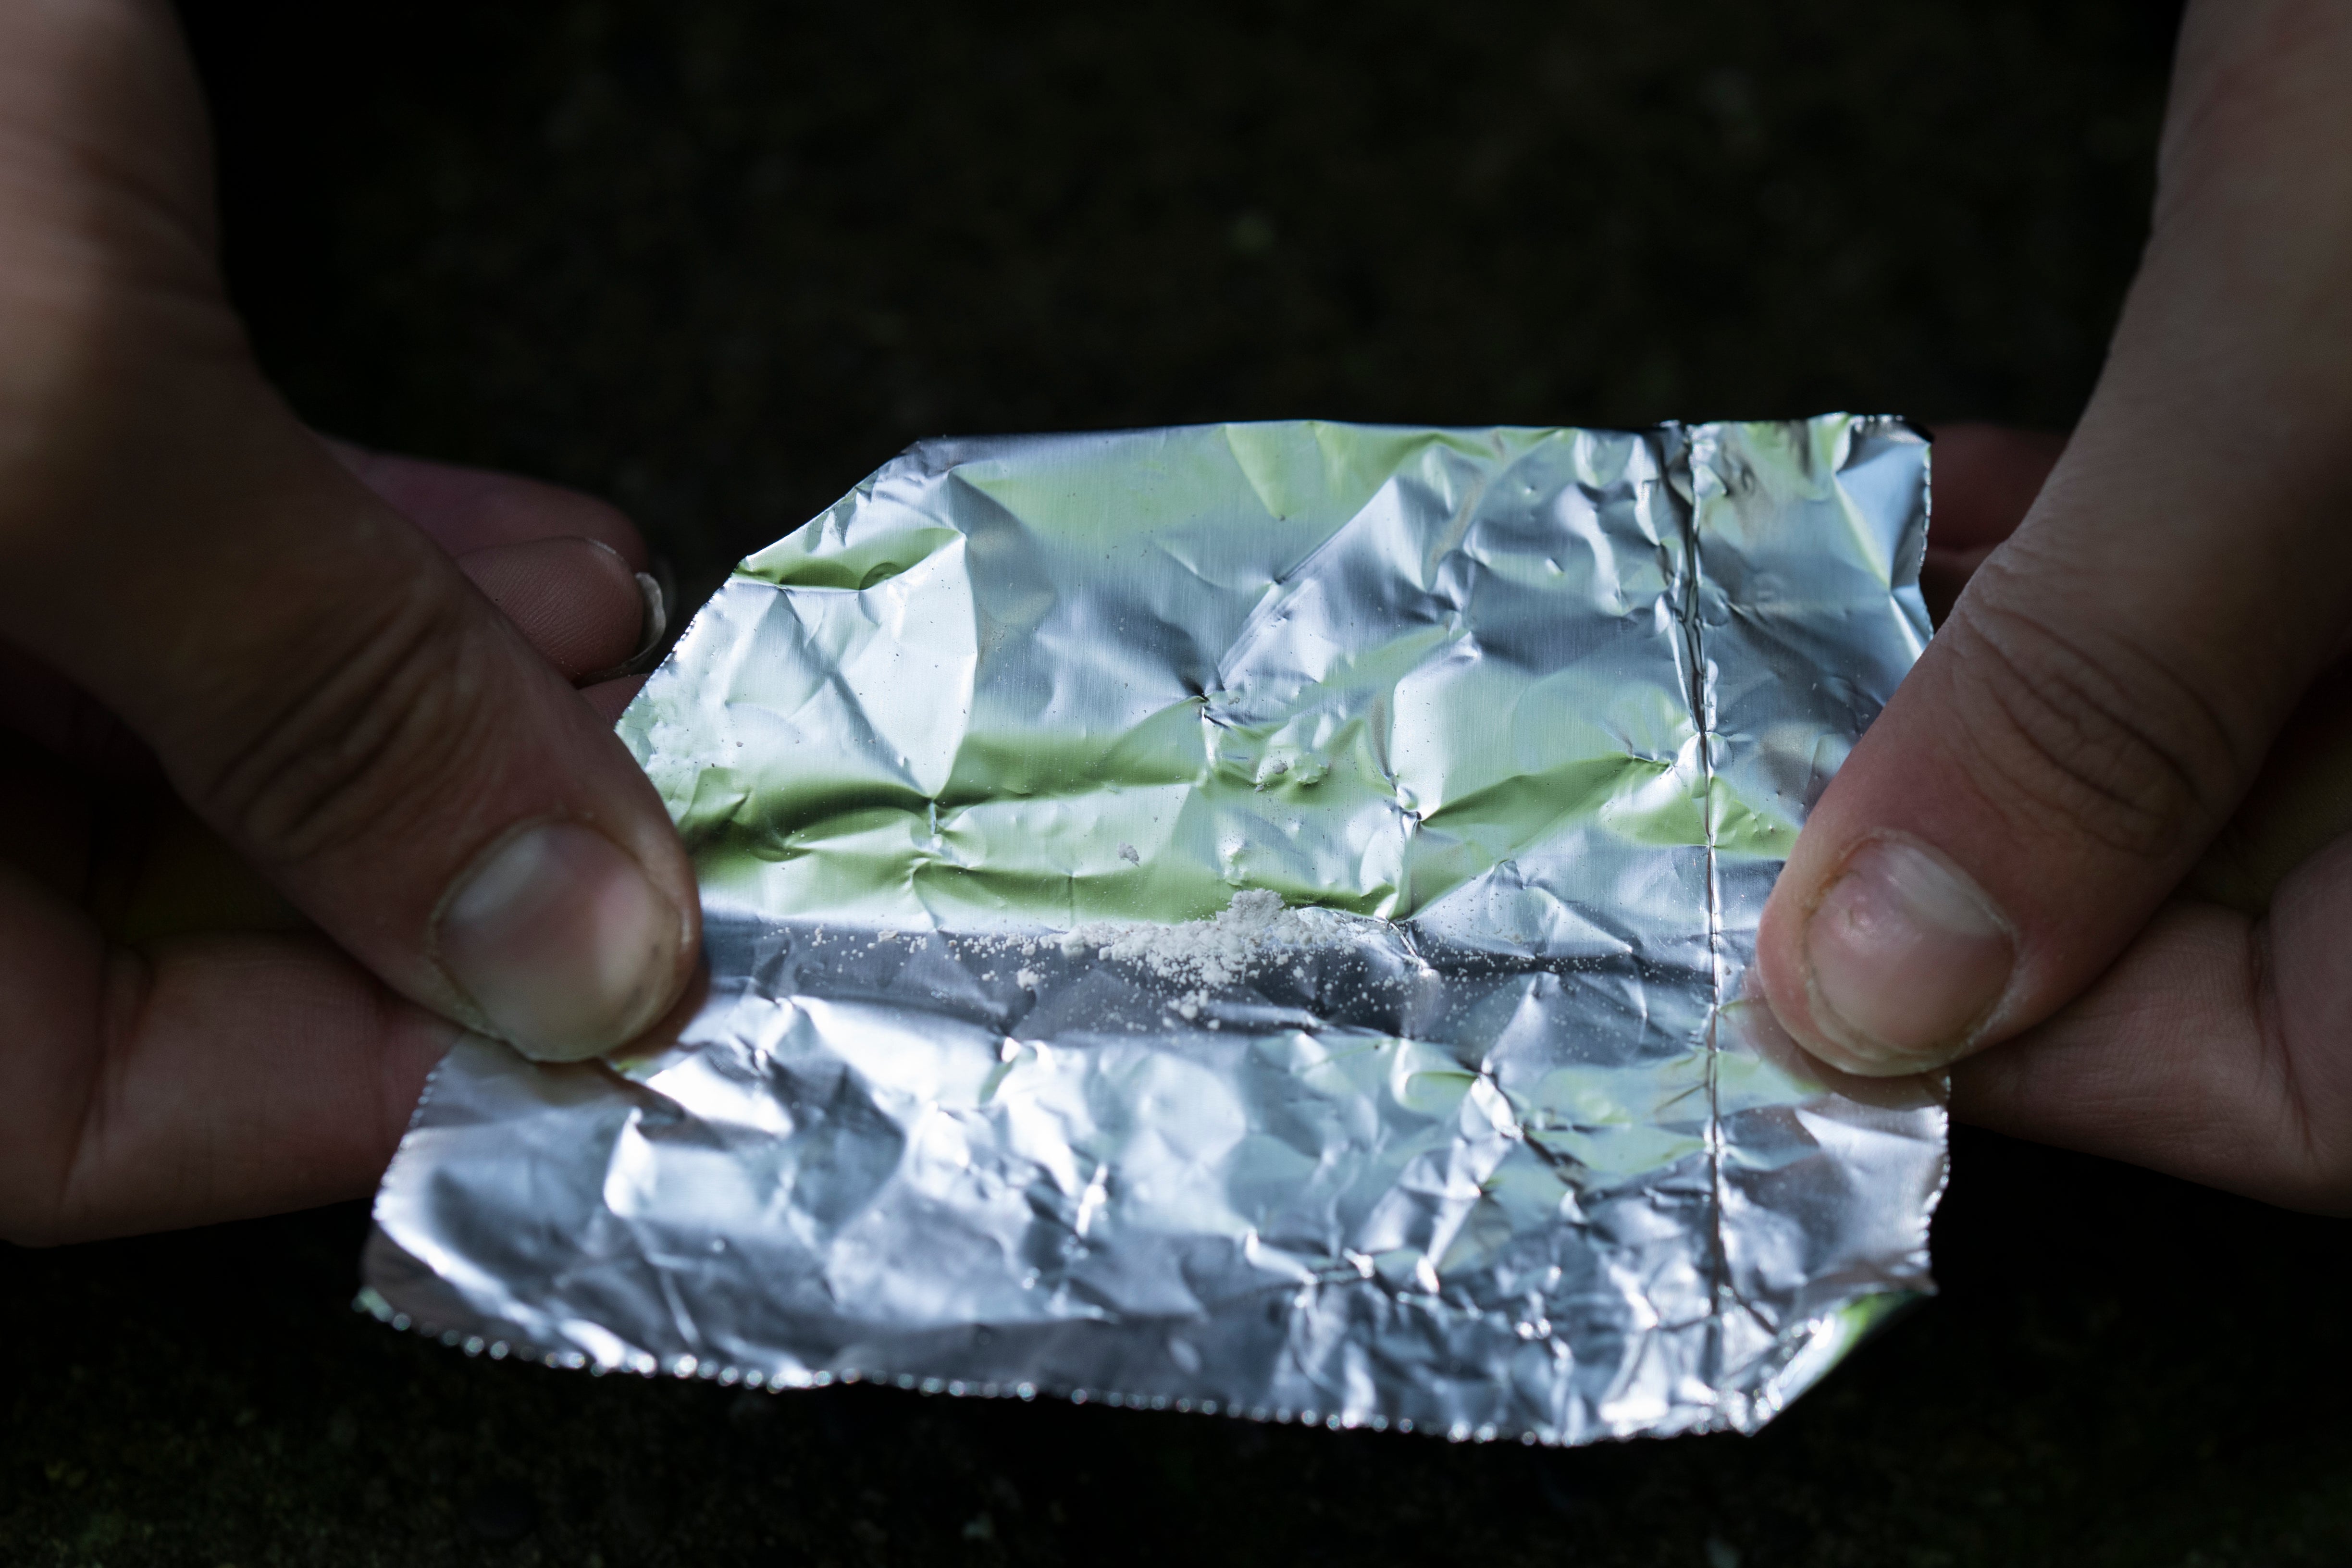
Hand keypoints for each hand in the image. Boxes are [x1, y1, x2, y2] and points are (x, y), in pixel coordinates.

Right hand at [0, 1, 699, 1242]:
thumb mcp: (27, 409)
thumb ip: (304, 687)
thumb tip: (569, 946)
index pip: (62, 1110)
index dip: (356, 1079)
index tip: (617, 1017)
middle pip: (149, 929)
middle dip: (443, 859)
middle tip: (677, 834)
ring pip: (184, 737)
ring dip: (443, 704)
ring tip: (652, 682)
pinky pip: (161, 564)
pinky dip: (350, 562)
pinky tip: (537, 562)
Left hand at [1757, 0, 2351, 1212]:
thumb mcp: (2330, 355)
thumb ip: (2115, 674)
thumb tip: (1878, 978)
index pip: (2322, 1089)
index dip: (2050, 1053)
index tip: (1795, 976)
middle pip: (2255, 930)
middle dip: (1978, 853)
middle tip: (1736, 802)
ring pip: (2224, 751)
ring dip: (1993, 701)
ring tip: (1782, 645)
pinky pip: (2242, 589)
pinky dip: (2082, 566)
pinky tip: (1925, 515)